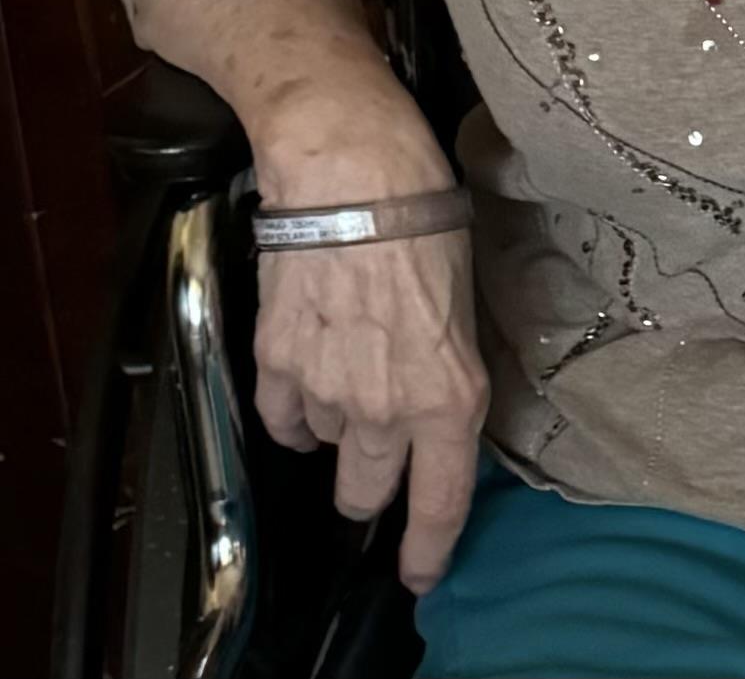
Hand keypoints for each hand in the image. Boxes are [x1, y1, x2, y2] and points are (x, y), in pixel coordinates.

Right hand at [252, 110, 488, 592]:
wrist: (352, 174)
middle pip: (367, 493)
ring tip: (352, 370)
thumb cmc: (428, 220)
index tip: (423, 571)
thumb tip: (439, 401)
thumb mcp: (467, 302)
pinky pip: (283, 419)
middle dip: (374, 485)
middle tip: (382, 449)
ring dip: (337, 430)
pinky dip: (295, 407)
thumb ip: (449, 370)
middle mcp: (386, 407)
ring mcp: (325, 391)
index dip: (430, 547)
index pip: (440, 501)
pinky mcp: (276, 366)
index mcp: (449, 396)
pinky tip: (311, 368)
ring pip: (325, 450)